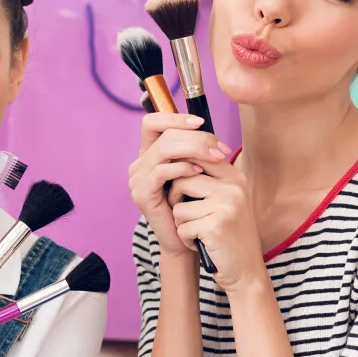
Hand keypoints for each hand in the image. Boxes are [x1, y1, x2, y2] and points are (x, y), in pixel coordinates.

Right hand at [128, 112, 232, 259]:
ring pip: (163, 149)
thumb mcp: (194, 170)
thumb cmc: (193, 203)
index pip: (153, 122)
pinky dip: (183, 168)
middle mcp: (139, 164)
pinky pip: (161, 171)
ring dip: (194, 149)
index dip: (175, 117)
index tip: (201, 123)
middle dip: (196, 137)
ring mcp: (136, 179)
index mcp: (149, 154)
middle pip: (164, 134)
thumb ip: (193, 149)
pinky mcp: (141, 194)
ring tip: (216, 158)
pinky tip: (199, 173)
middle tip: (220, 148)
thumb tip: (205, 127)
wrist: (186, 238)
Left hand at [170, 160, 269, 294]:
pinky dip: (186, 239)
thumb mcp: (223, 201)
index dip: (179, 171)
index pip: (198, 156)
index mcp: (234, 178)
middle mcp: (233, 188)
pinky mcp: (215, 226)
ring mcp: (226, 206)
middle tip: (185, 215)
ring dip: (181, 224)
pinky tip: (201, 244)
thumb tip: (172, 159)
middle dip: (175, 198)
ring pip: (178, 207)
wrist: (245, 269)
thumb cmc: (228, 234)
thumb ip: (205, 180)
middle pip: (182, 179)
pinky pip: (181, 228)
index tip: (177, 189)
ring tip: (198, 232)